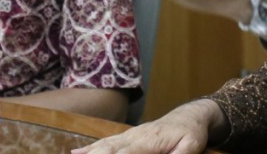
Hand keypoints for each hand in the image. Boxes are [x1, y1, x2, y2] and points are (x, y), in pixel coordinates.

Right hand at [71, 99, 222, 153]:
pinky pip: (106, 142)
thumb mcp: (191, 146)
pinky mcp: (128, 137)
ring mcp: (129, 135)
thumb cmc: (191, 133)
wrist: (189, 116)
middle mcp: (134, 136)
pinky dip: (90, 148)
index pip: (122, 153)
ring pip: (103, 145)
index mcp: (148, 141)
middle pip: (107, 149)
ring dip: (86, 153)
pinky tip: (76, 153)